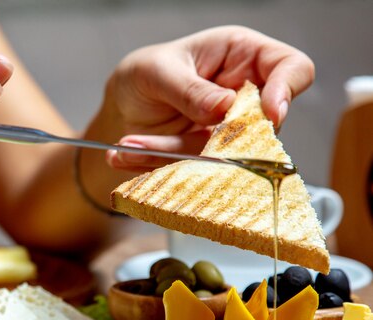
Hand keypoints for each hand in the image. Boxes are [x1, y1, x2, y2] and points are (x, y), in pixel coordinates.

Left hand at [103, 25, 314, 169]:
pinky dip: (160, 165)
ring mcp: (231, 132)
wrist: (122, 108)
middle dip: (220, 139)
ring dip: (172, 153)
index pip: (291, 68)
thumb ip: (189, 89)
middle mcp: (244, 95)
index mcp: (241, 55)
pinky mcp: (212, 159)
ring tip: (129, 144)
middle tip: (172, 139)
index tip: (268, 114)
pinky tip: (128, 154)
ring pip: (223, 156)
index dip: (286, 91)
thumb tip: (226, 106)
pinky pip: (197, 171)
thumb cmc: (143, 75)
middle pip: (265, 125)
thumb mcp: (156, 72)